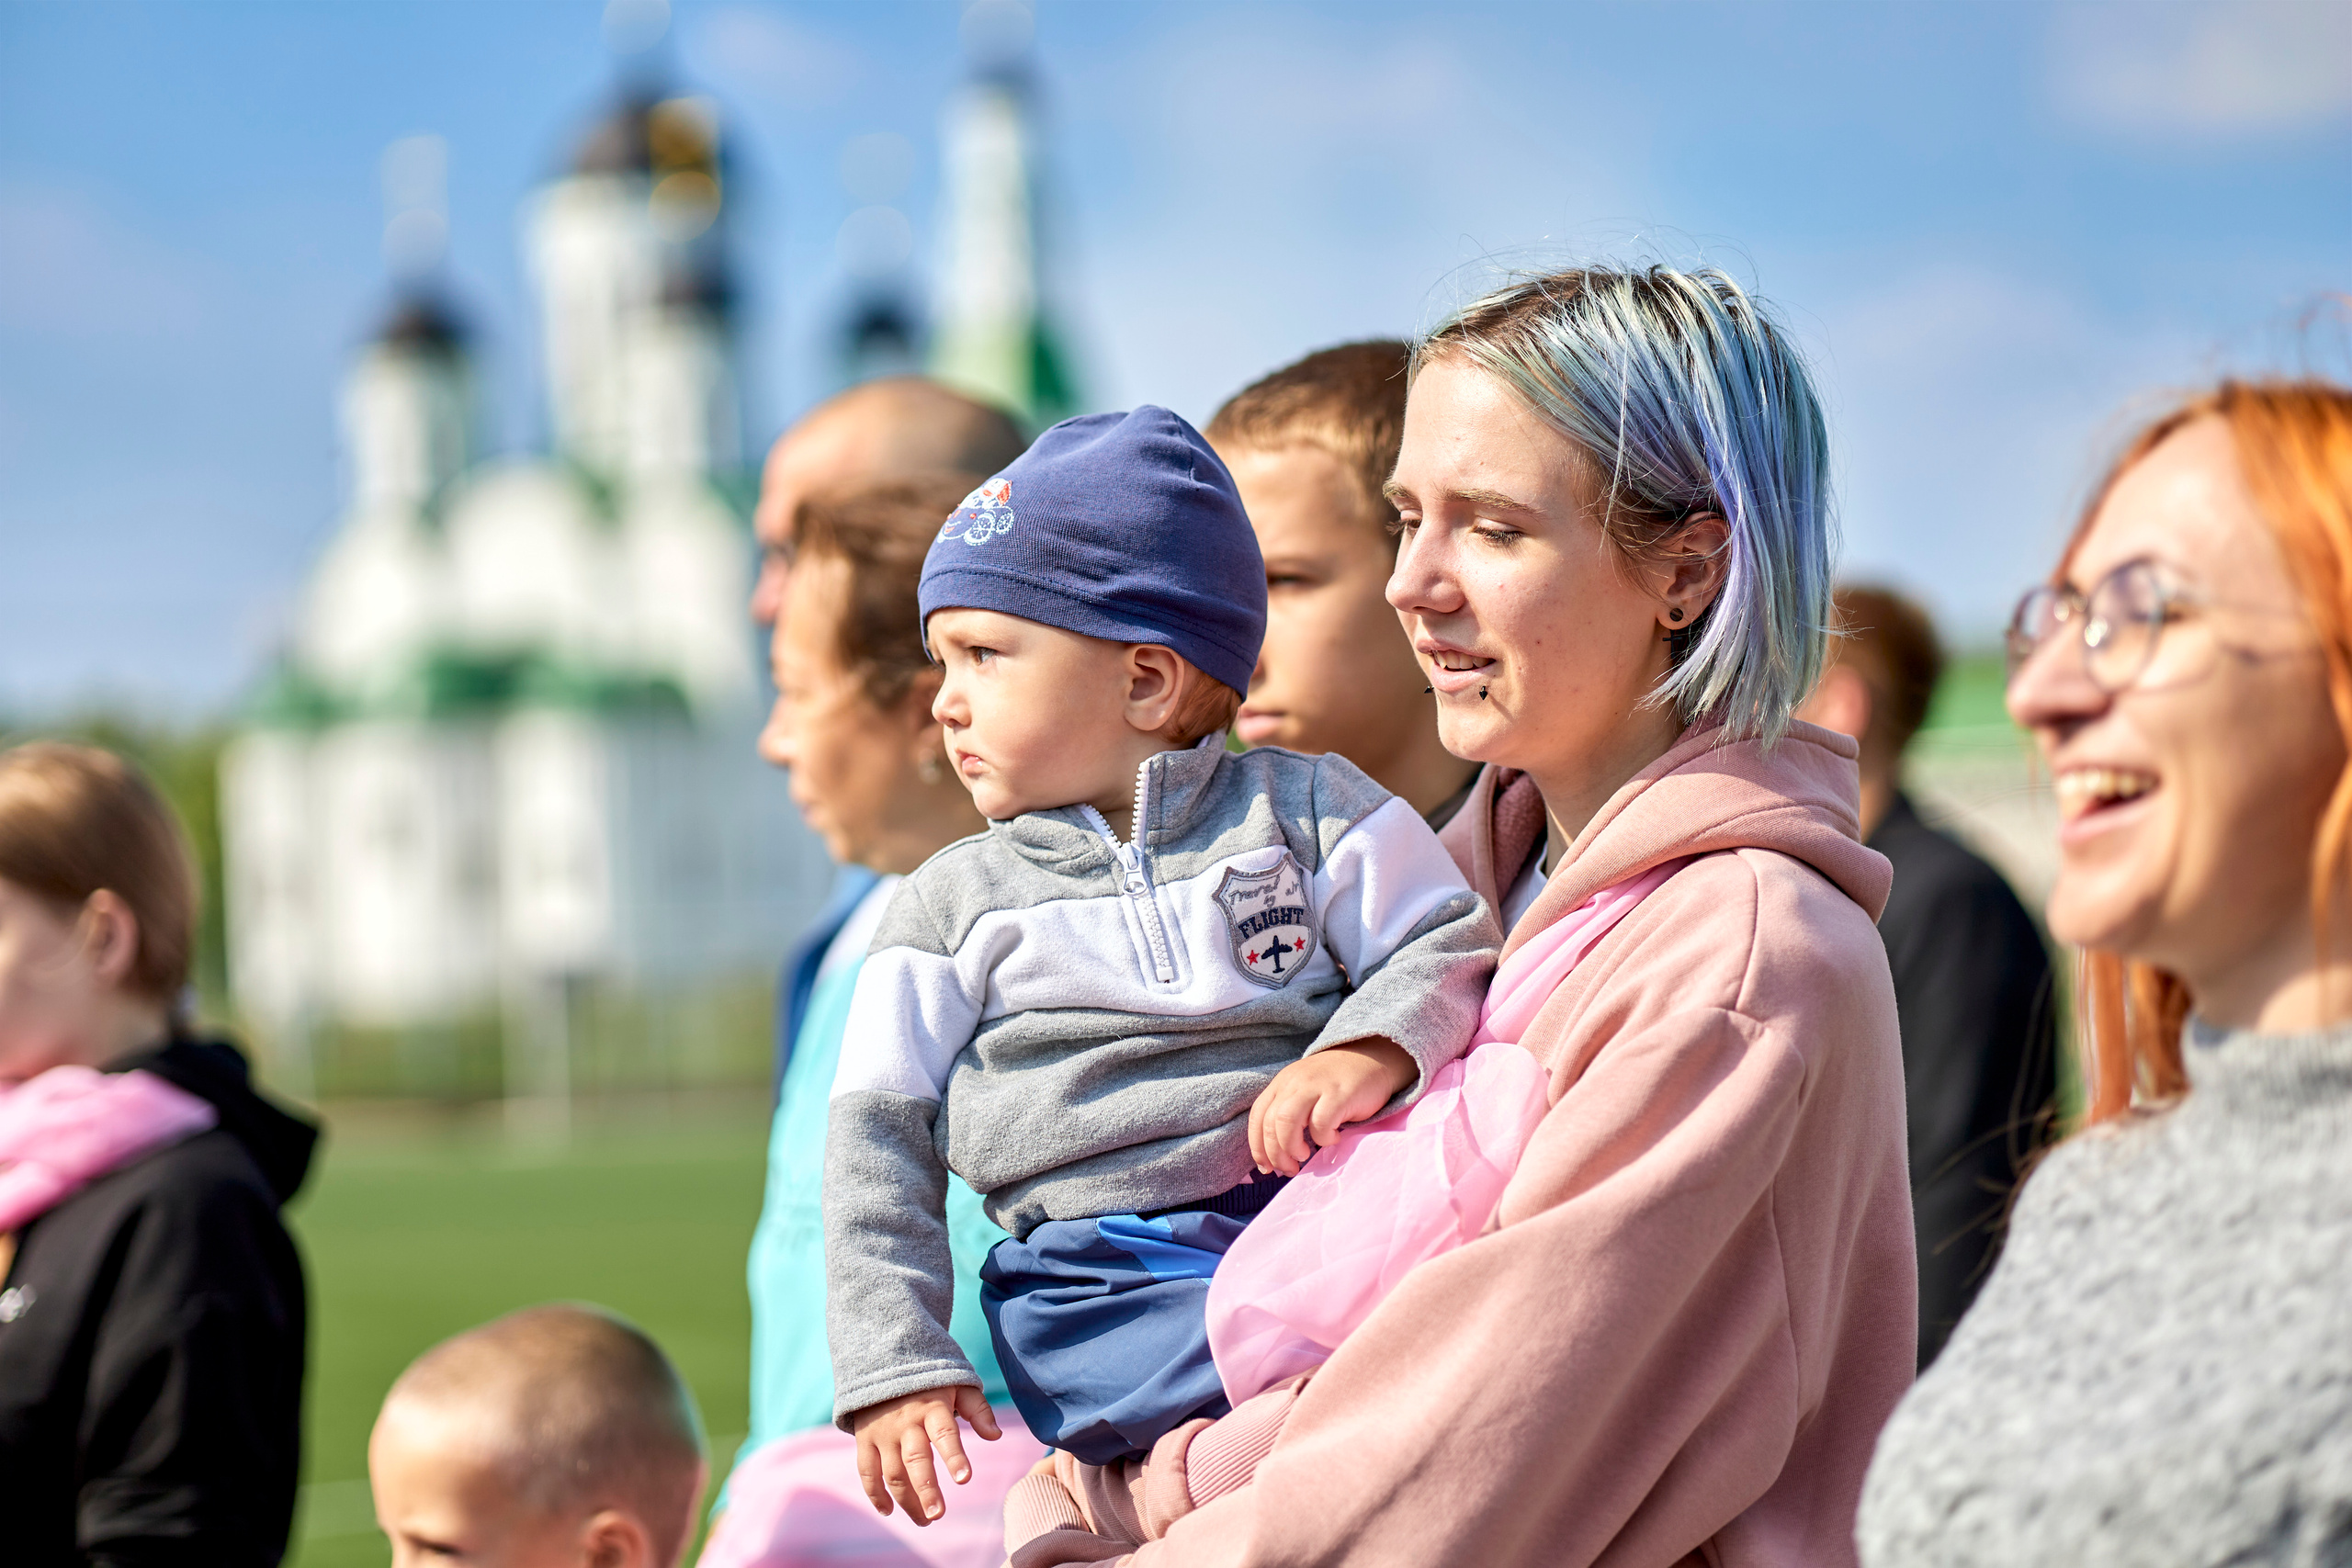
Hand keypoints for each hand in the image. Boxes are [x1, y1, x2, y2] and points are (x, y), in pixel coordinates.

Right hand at [851, 1384, 1001, 1523]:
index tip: (964, 1478)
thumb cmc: (930, 1380)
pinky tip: (889, 1511)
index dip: (954, 1456)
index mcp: (932, 1407)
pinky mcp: (865, 1439)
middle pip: (915, 1460)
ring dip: (907, 1500)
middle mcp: (906, 1422)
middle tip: (938, 1514)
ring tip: (925, 1520)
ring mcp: (883, 1433)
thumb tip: (996, 1436)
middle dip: (926, 1489)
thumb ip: (977, 1410)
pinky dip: (874, 1494)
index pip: (944, 1433)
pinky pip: (866, 1471)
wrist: (883, 1361)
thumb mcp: (958, 1385)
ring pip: (892, 1472)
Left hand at [1248, 1037, 1415, 1176]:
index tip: (1266, 1167)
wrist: (1375, 1059)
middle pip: (1270, 1123)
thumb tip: (1277, 1157)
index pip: (1258, 1116)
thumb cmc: (1339, 1085)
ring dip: (1291, 1147)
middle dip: (1276, 1154)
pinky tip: (1333, 1138)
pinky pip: (1320, 1123)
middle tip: (1290, 1169)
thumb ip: (1290, 1115)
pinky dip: (1323, 1139)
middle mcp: (1294, 1082)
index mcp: (1282, 1083)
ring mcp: (1315, 1086)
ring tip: (1305, 1156)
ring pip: (1286, 1121)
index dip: (1257, 1146)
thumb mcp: (1306, 1093)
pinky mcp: (1338, 1094)